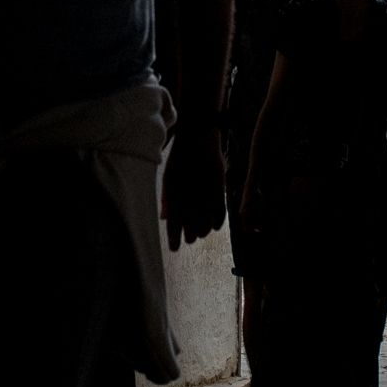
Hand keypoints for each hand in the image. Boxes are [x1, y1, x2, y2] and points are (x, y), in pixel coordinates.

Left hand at [162, 124, 225, 251]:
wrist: (198, 137)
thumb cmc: (180, 157)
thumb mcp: (169, 176)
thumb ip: (167, 199)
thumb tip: (165, 218)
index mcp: (174, 195)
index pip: (174, 225)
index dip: (174, 239)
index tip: (175, 248)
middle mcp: (190, 198)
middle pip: (191, 228)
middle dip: (190, 235)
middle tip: (190, 238)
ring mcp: (206, 194)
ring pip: (206, 224)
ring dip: (203, 230)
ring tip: (201, 231)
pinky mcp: (220, 189)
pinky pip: (220, 214)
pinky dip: (217, 222)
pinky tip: (214, 226)